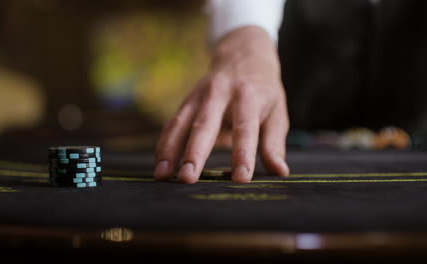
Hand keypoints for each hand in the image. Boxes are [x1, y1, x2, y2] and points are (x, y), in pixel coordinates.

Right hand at [154, 26, 289, 182]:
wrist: (242, 54)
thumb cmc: (263, 90)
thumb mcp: (277, 111)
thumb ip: (274, 143)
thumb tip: (280, 172)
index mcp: (249, 96)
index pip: (245, 127)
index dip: (243, 153)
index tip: (240, 178)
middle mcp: (220, 93)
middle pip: (205, 124)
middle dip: (195, 152)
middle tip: (187, 178)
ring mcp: (199, 95)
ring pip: (181, 123)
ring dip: (170, 150)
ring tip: (162, 175)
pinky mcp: (186, 101)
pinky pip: (172, 124)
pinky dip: (164, 144)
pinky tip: (159, 165)